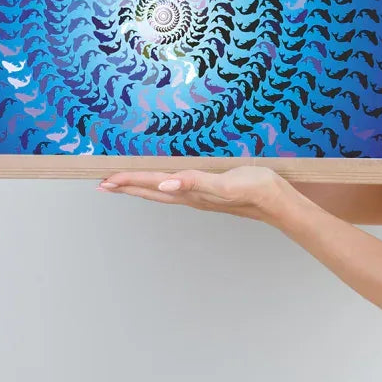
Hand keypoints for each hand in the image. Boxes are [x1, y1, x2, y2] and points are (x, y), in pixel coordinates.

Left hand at [97, 166, 299, 224]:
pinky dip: (161, 185)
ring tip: (124, 185)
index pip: (152, 185)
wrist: (277, 201)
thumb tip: (164, 184)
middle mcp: (190, 196)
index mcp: (190, 192)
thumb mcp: (224, 183)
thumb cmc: (254, 189)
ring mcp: (199, 196)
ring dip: (141, 188)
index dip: (128, 182)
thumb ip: (195, 182)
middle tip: (103, 185)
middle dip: (126, 188)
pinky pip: (176, 188)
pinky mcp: (209, 192)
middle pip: (150, 192)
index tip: (106, 180)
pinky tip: (162, 183)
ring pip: (161, 192)